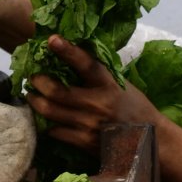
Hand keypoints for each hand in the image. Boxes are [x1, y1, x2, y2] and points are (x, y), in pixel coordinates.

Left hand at [27, 36, 164, 152]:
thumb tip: (72, 55)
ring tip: (32, 95)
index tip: (52, 39)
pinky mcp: (84, 142)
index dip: (68, 50)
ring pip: (50, 111)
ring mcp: (89, 125)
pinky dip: (46, 123)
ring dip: (35, 101)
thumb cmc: (133, 107)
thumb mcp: (120, 84)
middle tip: (33, 77)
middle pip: (56, 91)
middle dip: (38, 81)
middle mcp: (97, 104)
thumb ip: (98, 74)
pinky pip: (55, 131)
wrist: (150, 140)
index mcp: (108, 84)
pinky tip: (44, 117)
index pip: (86, 63)